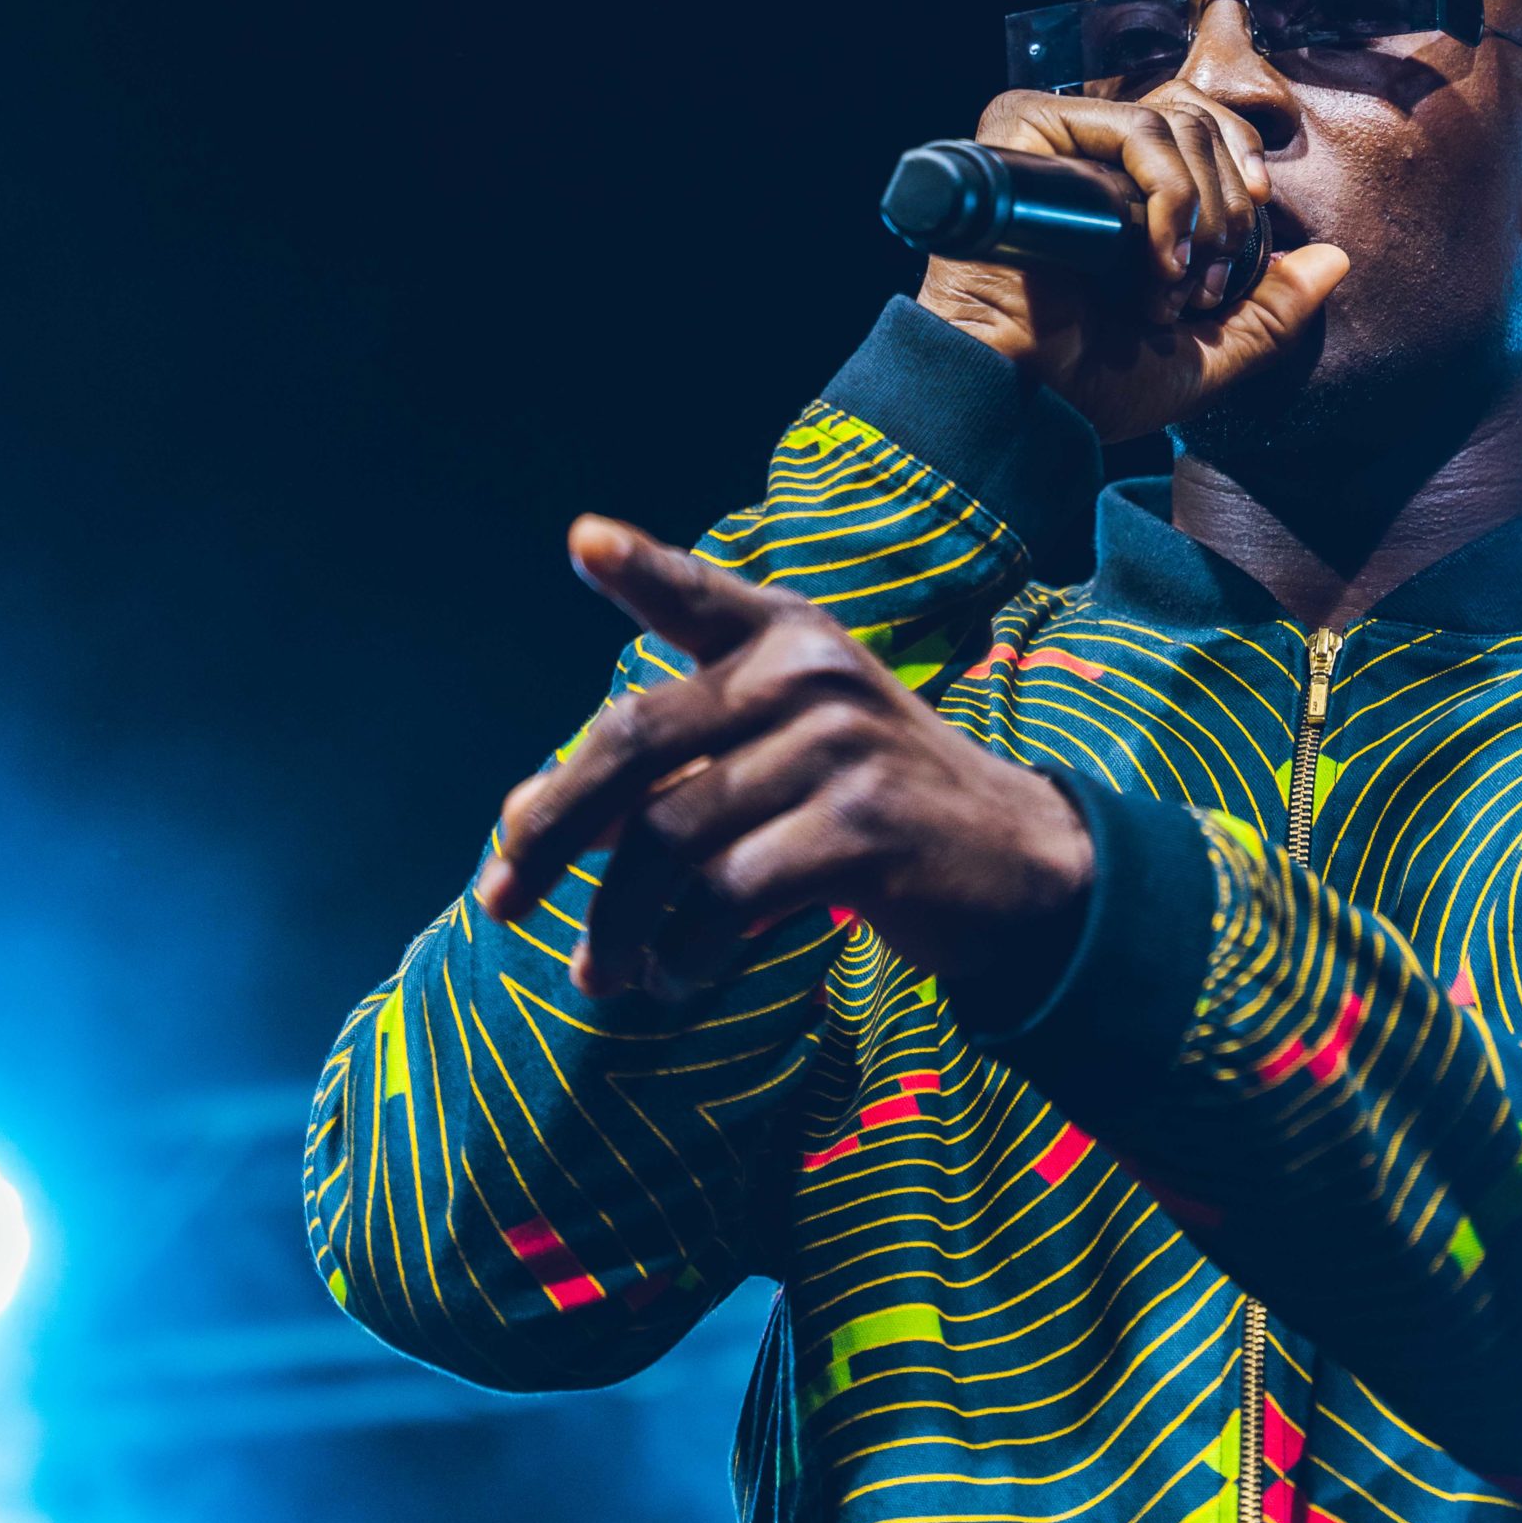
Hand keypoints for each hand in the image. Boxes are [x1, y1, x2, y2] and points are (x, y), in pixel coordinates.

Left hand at [474, 518, 1092, 1015]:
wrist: (1020, 866)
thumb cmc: (876, 810)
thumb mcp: (790, 756)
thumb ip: (682, 766)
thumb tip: (528, 815)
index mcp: (792, 641)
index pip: (699, 597)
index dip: (639, 570)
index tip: (581, 544)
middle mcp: (812, 678)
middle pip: (637, 742)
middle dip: (551, 828)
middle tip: (500, 897)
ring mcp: (840, 749)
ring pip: (671, 839)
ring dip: (618, 923)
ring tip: (601, 972)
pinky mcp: (862, 830)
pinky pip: (726, 898)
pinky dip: (684, 953)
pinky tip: (678, 978)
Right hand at [917, 82, 1349, 442]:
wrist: (1024, 403)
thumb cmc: (1092, 385)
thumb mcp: (1206, 354)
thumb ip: (1271, 309)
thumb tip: (1337, 260)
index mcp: (1124, 189)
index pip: (1205, 131)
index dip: (1243, 170)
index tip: (1252, 230)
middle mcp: (1089, 154)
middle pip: (1199, 122)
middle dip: (1227, 210)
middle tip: (1205, 285)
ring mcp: (1056, 139)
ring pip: (1174, 125)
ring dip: (1198, 213)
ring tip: (1170, 287)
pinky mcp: (1024, 132)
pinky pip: (1133, 131)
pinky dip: (1167, 195)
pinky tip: (1154, 260)